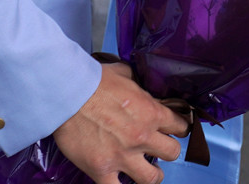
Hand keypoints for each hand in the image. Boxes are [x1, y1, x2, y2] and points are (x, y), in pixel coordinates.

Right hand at [53, 63, 188, 183]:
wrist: (68, 95)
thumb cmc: (94, 81)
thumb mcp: (127, 75)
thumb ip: (141, 88)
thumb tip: (145, 90)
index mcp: (151, 113)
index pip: (180, 126)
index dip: (178, 128)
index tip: (173, 130)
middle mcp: (142, 137)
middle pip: (172, 154)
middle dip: (168, 151)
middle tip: (159, 149)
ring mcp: (122, 156)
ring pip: (152, 178)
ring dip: (152, 175)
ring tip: (146, 172)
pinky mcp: (101, 169)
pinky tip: (118, 181)